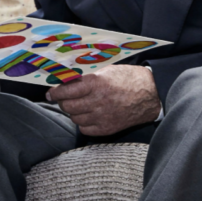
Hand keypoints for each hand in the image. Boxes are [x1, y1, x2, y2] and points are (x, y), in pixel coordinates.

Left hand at [46, 65, 161, 136]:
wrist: (151, 94)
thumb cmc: (128, 78)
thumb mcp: (106, 71)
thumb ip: (86, 77)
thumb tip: (66, 80)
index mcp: (96, 84)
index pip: (66, 91)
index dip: (55, 92)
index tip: (51, 92)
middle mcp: (98, 101)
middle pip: (67, 106)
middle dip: (62, 102)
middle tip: (63, 98)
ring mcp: (103, 117)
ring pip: (75, 118)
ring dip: (73, 112)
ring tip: (78, 105)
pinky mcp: (108, 128)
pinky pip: (85, 129)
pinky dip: (82, 123)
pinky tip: (87, 115)